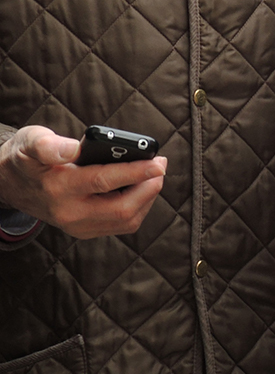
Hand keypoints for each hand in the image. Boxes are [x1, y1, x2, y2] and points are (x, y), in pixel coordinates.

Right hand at [0, 125, 167, 238]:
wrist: (10, 184)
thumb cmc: (25, 158)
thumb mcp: (29, 142)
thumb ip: (49, 145)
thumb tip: (74, 148)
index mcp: (58, 187)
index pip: (104, 181)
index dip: (136, 171)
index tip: (158, 162)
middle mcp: (69, 212)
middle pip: (123, 208)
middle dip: (149, 187)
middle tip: (160, 165)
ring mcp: (78, 226)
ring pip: (126, 220)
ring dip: (148, 198)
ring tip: (154, 174)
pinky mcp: (85, 231)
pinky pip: (122, 225)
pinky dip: (139, 207)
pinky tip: (142, 189)